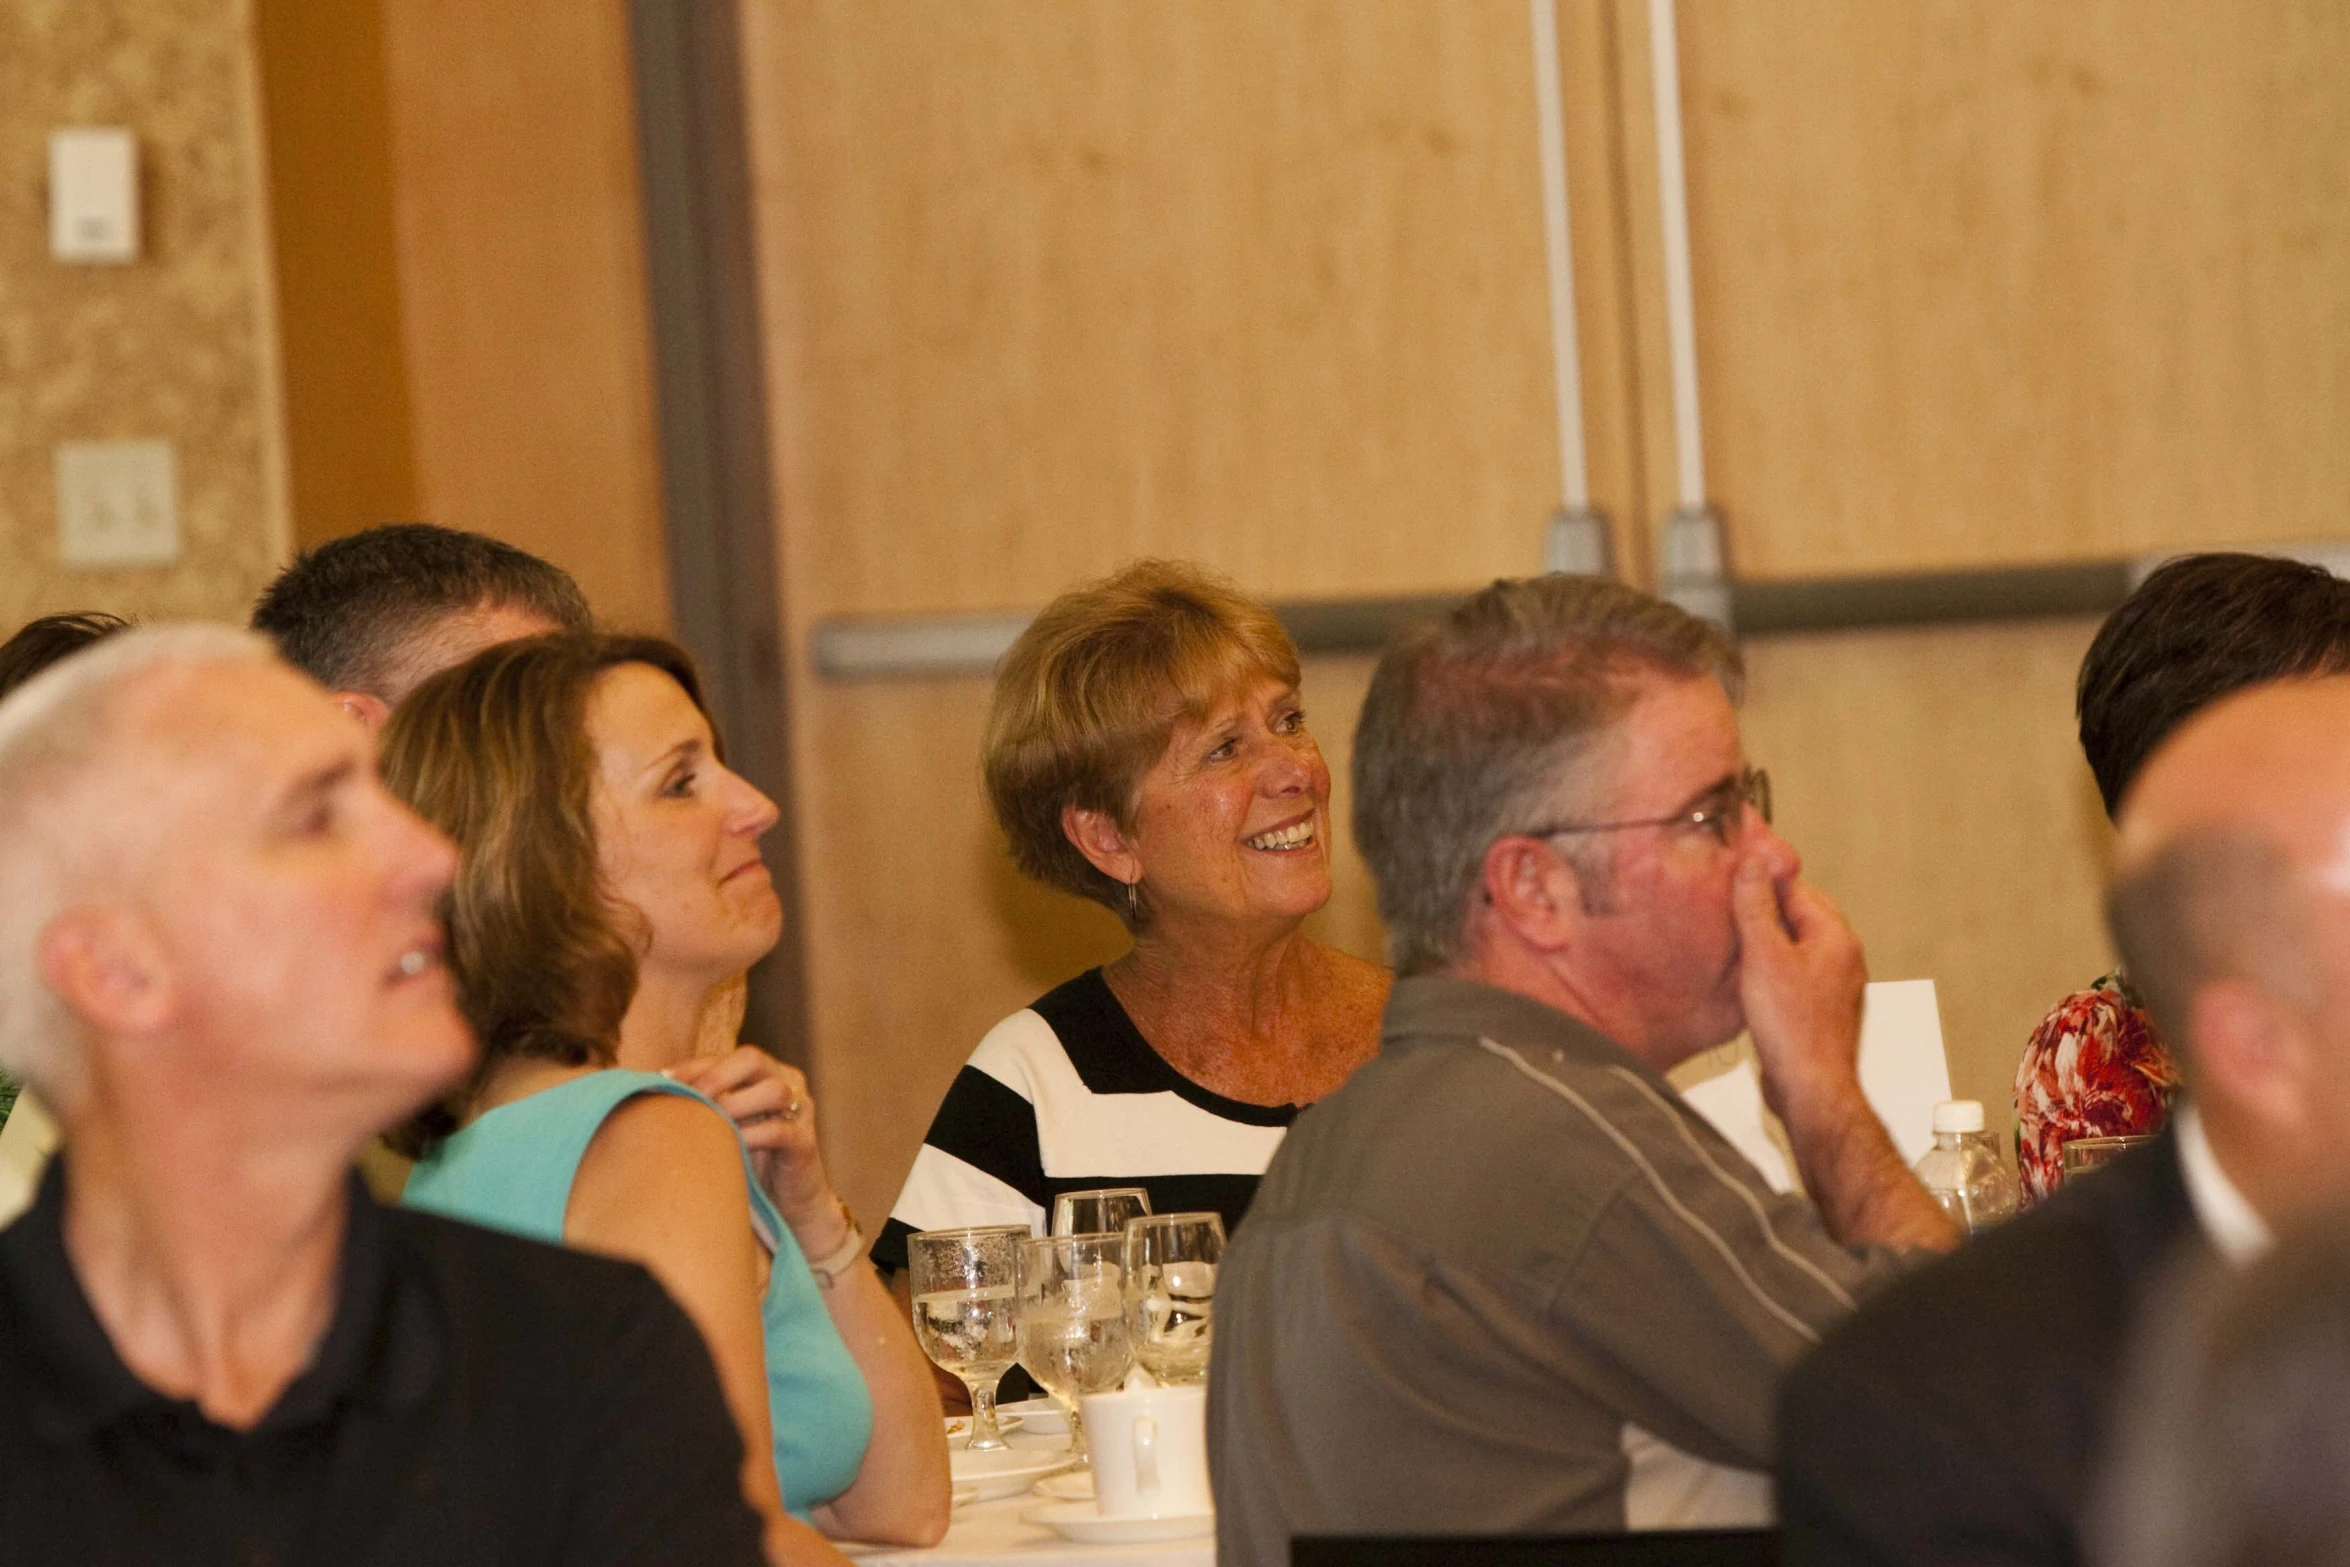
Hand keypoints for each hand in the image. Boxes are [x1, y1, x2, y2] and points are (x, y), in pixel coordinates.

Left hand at [665, 1046, 844, 1245]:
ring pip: (772, 1090)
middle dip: (715, 1076)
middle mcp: (787, 1082)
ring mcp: (801, 1110)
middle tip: (690, 1098)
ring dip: (734, 1104)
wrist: (791, 1204)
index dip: (694, 1066)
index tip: (662, 1080)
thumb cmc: (751, 1161)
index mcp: (764, 1073)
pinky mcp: (805, 1141)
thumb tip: (649, 1092)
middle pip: (752, 1058)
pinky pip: (780, 1131)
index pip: (726, 1057)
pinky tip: (729, 1149)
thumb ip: (703, 1106)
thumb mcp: (725, 1127)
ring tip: (708, 1124)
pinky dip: (751, 1137)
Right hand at [1733, 853, 1867, 1132]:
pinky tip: (1749, 981)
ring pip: (1794, 945)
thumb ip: (1755, 907)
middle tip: (1726, 910)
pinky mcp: (1820, 1007)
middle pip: (1797, 915)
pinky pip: (1793, 973)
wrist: (1811, 1089)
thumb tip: (1751, 865)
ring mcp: (1834, 984)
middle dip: (1762, 911)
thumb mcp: (1763, 956)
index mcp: (1835, 936)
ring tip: (1733, 946)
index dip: (1760, 881)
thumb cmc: (1793, 1031)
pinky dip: (1770, 969)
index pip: (1795, 887)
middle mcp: (1842, 956)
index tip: (1730, 877)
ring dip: (1765, 943)